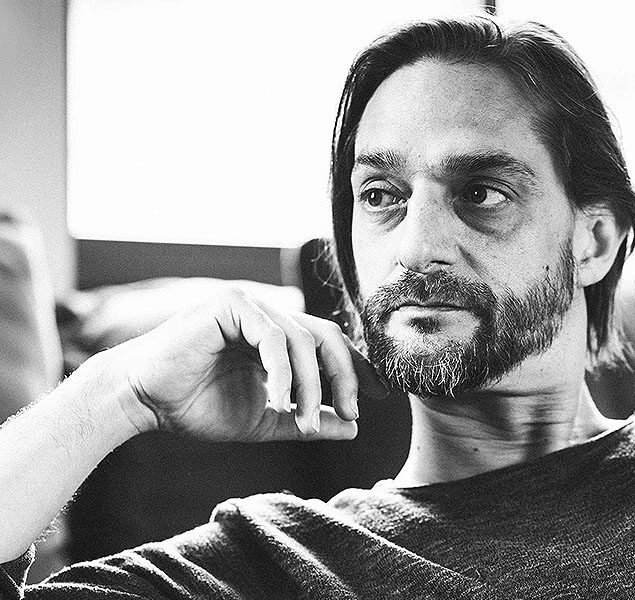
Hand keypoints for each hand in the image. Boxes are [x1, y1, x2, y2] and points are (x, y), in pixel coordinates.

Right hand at [109, 286, 386, 441]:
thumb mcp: (266, 420)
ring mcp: (250, 306)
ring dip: (311, 384)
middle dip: (345, 376)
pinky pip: (272, 336)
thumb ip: (307, 420)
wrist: (144, 401)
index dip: (356, 370)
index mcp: (279, 337)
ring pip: (302, 339)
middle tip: (353, 412)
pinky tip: (279, 400)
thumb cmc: (198, 407)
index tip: (376, 401)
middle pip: (326, 336)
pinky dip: (282, 371)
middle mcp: (269, 315)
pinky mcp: (230, 305)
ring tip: (306, 420)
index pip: (329, 345)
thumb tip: (353, 428)